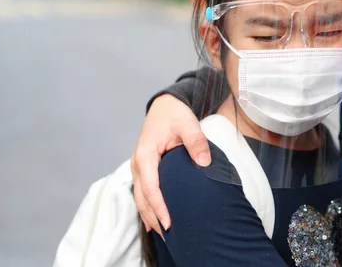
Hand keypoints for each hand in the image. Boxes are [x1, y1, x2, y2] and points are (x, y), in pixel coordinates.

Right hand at [131, 94, 209, 234]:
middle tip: (167, 235)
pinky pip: (142, 190)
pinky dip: (148, 205)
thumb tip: (204, 162)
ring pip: (139, 196)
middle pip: (141, 196)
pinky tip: (156, 218)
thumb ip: (196, 142)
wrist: (165, 105)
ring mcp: (138, 166)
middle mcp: (138, 162)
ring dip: (148, 214)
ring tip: (162, 232)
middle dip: (152, 216)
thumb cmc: (175, 114)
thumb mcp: (188, 124)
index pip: (151, 186)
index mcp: (146, 154)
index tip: (169, 222)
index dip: (159, 206)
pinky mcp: (144, 167)